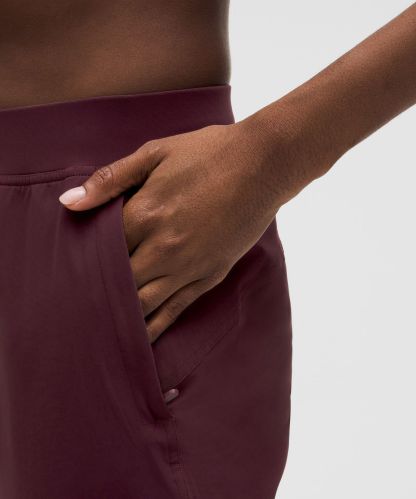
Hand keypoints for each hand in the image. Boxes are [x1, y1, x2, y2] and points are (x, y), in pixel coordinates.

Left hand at [58, 122, 282, 341]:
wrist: (263, 164)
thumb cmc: (208, 153)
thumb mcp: (155, 154)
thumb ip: (111, 180)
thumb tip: (68, 203)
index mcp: (146, 214)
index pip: (101, 251)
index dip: (81, 264)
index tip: (65, 276)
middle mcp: (164, 247)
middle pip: (118, 284)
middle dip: (95, 297)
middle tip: (72, 312)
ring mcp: (190, 265)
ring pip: (144, 304)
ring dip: (121, 319)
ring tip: (98, 335)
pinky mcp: (210, 275)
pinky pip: (176, 308)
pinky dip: (155, 326)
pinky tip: (140, 338)